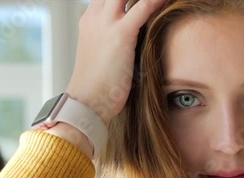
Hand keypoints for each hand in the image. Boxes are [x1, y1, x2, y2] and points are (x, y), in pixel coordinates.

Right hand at [66, 0, 165, 123]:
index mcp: (90, 19)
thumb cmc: (99, 85)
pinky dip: (157, 1)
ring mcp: (107, 23)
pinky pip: (144, 6)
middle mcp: (96, 16)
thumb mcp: (104, 54)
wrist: (87, 102)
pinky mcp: (121, 34)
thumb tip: (137, 42)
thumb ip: (117, 41)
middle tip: (155, 1)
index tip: (146, 4)